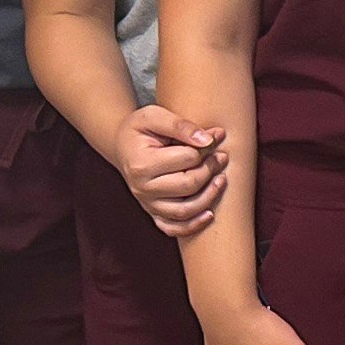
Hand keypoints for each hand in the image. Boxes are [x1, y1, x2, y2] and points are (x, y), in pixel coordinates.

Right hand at [116, 105, 226, 236]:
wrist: (122, 146)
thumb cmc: (140, 129)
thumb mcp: (154, 116)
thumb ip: (180, 125)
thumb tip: (208, 139)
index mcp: (141, 164)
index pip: (186, 159)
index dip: (206, 148)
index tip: (215, 137)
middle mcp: (142, 188)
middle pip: (189, 185)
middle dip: (211, 170)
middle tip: (222, 156)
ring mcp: (147, 203)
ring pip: (185, 211)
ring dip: (210, 196)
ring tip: (222, 179)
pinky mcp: (153, 212)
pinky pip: (172, 228)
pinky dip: (193, 225)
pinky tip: (210, 214)